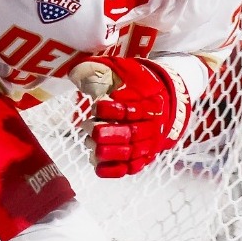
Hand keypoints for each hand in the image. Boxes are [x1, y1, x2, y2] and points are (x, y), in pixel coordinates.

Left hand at [69, 57, 187, 177]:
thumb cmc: (138, 85)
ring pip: (130, 152)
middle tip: (89, 128)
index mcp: (150, 102)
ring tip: (91, 145)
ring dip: (108, 152)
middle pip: (131, 133)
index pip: (132, 109)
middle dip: (108, 133)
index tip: (96, 105)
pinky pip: (131, 168)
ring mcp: (150, 143)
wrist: (167, 101)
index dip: (112, 109)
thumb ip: (101, 71)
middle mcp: (153, 125)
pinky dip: (114, 170)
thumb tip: (75, 74)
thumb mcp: (124, 71)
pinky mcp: (145, 157)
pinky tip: (97, 166)